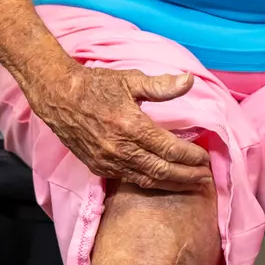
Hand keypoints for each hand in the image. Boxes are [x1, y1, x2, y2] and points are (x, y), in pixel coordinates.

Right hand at [24, 63, 211, 190]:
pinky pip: (130, 180)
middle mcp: (120, 149)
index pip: (169, 149)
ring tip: (191, 185)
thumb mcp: (129, 80)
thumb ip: (161, 85)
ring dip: (171, 184)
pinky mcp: (99, 167)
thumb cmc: (95, 86)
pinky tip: (163, 182)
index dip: (190, 156)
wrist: (58, 98)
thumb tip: (189, 81)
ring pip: (147, 181)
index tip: (205, 158)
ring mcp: (108, 161)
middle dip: (186, 177)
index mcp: (131, 126)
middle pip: (161, 171)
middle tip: (205, 179)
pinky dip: (150, 183)